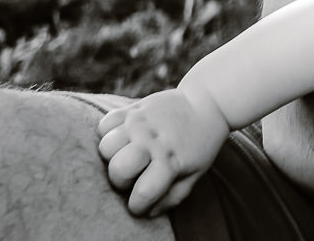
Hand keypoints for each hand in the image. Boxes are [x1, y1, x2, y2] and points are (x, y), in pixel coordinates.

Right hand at [96, 85, 231, 215]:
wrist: (208, 102)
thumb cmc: (200, 142)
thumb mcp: (196, 172)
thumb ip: (174, 196)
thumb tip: (148, 212)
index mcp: (170, 161)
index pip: (142, 194)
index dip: (137, 206)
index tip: (141, 202)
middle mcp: (152, 141)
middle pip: (118, 169)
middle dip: (121, 180)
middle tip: (135, 175)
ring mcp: (140, 123)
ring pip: (106, 147)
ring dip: (113, 156)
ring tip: (129, 154)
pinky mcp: (133, 108)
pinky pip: (105, 124)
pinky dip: (108, 133)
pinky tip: (125, 137)